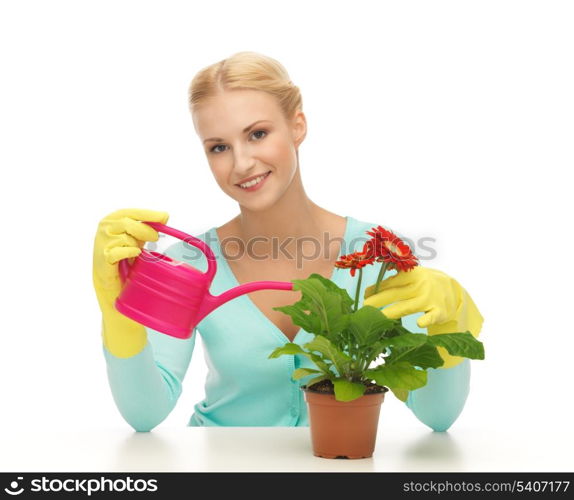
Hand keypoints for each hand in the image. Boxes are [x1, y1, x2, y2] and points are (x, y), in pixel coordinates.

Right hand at [92, 208, 168, 356]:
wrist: (121, 317)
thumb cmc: (136, 291)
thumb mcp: (149, 268)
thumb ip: (166, 258)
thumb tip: (212, 259)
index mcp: (117, 239)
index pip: (125, 215)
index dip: (144, 212)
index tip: (165, 217)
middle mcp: (105, 245)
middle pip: (117, 220)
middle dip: (140, 222)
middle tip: (158, 235)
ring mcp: (100, 258)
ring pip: (113, 234)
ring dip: (132, 235)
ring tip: (146, 245)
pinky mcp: (101, 272)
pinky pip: (108, 254)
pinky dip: (123, 251)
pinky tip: (136, 253)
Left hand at [364, 267, 483, 368]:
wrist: (453, 291)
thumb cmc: (426, 283)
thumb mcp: (414, 274)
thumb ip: (396, 277)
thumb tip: (373, 284)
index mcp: (413, 274)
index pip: (392, 281)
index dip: (377, 288)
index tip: (365, 294)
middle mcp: (421, 285)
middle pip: (395, 294)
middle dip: (378, 300)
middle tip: (364, 307)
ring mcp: (430, 298)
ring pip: (407, 306)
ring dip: (391, 312)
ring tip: (377, 318)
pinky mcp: (440, 311)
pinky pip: (432, 316)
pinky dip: (426, 319)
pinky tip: (419, 324)